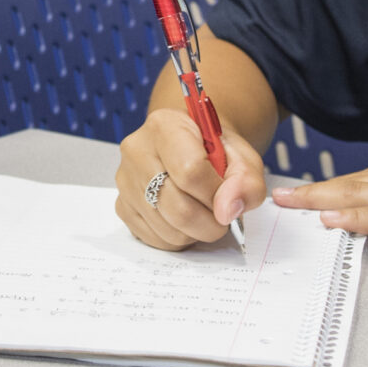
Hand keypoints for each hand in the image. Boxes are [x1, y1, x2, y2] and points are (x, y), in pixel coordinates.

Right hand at [115, 107, 267, 250]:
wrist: (191, 146)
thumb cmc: (215, 150)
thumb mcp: (243, 157)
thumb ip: (246, 181)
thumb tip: (227, 211)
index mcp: (165, 126)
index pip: (191, 171)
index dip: (218, 195)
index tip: (230, 199)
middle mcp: (136, 151)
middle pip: (178, 208)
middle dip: (211, 223)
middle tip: (223, 217)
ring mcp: (125, 180)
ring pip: (168, 230)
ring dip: (196, 233)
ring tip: (203, 213)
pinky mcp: (122, 206)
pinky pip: (155, 239)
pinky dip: (179, 238)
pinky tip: (186, 220)